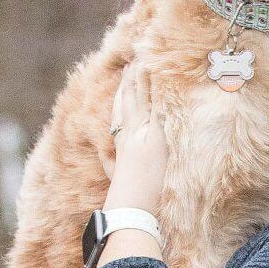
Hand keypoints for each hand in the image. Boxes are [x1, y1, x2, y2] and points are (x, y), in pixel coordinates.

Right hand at [102, 59, 166, 211]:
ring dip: (144, 80)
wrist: (130, 208)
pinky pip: (159, 110)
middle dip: (132, 79)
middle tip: (135, 59)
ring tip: (144, 61)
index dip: (123, 91)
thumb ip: (111, 158)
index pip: (121, 109)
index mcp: (122, 141)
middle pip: (130, 99)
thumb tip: (108, 151)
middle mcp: (131, 134)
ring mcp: (144, 135)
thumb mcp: (114, 173)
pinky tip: (161, 80)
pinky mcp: (157, 140)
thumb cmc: (124, 197)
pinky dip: (159, 94)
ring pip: (143, 100)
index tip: (125, 75)